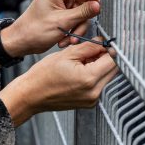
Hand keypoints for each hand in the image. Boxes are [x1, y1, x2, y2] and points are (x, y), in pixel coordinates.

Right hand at [0, 41, 118, 125]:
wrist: (31, 95)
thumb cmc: (43, 76)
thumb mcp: (66, 54)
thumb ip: (89, 47)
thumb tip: (103, 42)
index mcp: (89, 78)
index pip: (113, 60)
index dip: (110, 49)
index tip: (104, 43)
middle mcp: (94, 92)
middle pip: (113, 69)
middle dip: (105, 57)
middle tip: (91, 51)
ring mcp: (92, 100)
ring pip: (107, 77)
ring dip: (100, 66)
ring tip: (82, 62)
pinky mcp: (89, 103)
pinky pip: (99, 85)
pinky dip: (94, 76)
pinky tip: (80, 72)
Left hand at [1, 0, 100, 55]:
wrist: (23, 42)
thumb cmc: (33, 28)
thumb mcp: (62, 21)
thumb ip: (83, 12)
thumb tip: (98, 5)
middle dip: (84, 14)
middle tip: (80, 24)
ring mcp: (65, 2)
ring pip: (85, 10)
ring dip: (79, 26)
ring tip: (70, 36)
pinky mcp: (67, 13)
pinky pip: (80, 19)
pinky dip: (76, 29)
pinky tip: (66, 38)